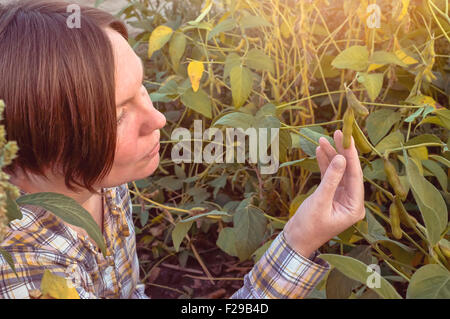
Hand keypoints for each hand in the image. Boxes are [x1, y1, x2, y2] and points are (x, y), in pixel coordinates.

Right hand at [283, 129, 364, 257]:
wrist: (296, 239)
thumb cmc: (308, 226)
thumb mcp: (320, 201)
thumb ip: (331, 179)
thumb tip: (341, 158)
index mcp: (355, 207)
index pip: (355, 176)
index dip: (350, 156)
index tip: (346, 139)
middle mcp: (351, 201)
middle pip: (349, 171)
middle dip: (342, 152)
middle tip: (338, 133)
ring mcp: (341, 197)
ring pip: (338, 171)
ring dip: (331, 156)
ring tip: (324, 139)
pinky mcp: (330, 195)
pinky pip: (329, 176)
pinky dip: (325, 164)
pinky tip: (320, 151)